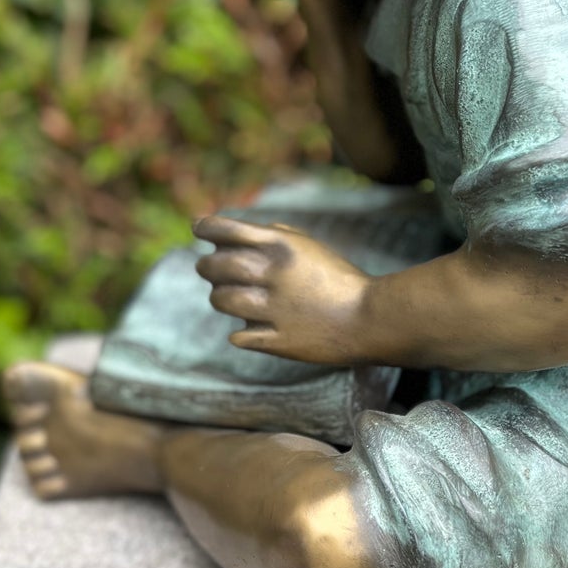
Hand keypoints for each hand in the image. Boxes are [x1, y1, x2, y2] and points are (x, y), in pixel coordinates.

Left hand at [194, 215, 373, 365]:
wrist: (370, 318)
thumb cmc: (339, 280)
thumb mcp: (310, 247)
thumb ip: (275, 237)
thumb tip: (234, 235)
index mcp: (281, 246)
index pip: (225, 229)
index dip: (205, 226)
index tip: (197, 228)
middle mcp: (273, 273)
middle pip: (216, 265)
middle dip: (206, 266)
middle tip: (207, 268)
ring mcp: (274, 309)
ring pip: (221, 300)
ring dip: (219, 297)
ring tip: (227, 297)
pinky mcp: (278, 340)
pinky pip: (239, 336)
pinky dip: (240, 331)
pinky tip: (249, 325)